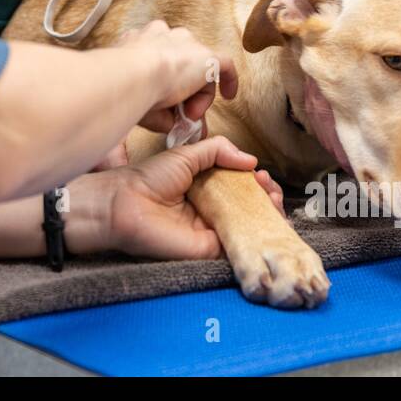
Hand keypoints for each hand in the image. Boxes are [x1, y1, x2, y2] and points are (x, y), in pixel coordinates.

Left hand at [76, 136, 285, 259]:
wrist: (126, 203)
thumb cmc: (150, 177)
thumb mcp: (187, 155)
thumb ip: (218, 150)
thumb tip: (251, 160)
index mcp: (206, 188)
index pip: (240, 187)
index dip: (257, 183)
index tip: (263, 175)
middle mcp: (212, 210)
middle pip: (249, 208)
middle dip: (267, 199)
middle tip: (270, 190)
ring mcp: (212, 231)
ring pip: (250, 227)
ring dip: (269, 217)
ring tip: (274, 202)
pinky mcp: (211, 249)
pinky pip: (240, 246)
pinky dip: (259, 238)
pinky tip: (271, 225)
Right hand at [115, 20, 237, 132]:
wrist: (134, 74)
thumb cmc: (127, 88)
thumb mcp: (138, 97)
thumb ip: (158, 110)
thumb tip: (174, 125)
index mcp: (140, 41)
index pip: (159, 60)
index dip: (167, 85)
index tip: (166, 104)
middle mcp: (164, 36)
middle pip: (181, 64)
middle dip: (184, 91)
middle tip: (182, 114)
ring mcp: (186, 43)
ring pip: (198, 69)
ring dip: (197, 94)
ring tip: (190, 114)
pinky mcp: (207, 55)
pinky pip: (224, 65)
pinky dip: (229, 80)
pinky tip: (229, 96)